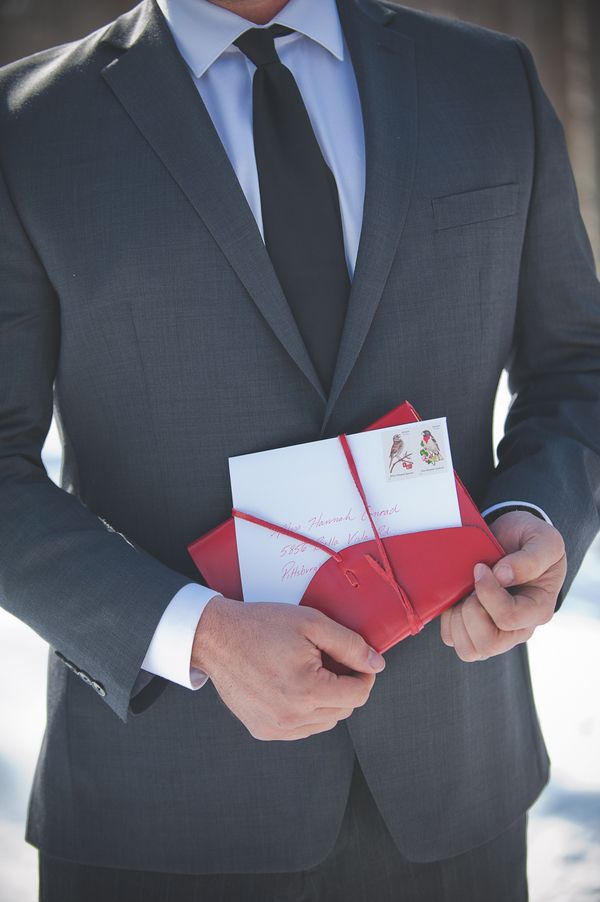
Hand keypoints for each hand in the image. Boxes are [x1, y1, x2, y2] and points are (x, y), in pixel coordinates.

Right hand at [192, 596, 384, 740]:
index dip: (363, 673)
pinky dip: (306, 710)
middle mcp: (292, 717)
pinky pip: (302, 728)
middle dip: (344, 685)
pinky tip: (293, 686)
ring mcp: (276, 728)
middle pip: (344, 710)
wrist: (216, 638)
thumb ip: (349, 644)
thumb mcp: (311, 622)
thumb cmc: (260, 626)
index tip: (355, 658)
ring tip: (308, 671)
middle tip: (328, 659)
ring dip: (327, 700)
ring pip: (325, 722)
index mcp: (307, 691)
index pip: (358, 694)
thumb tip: (376, 664)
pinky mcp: (264, 731)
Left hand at [440, 510, 566, 661]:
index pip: (509, 617)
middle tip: (471, 588)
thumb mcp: (544, 540)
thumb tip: (502, 575)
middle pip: (488, 644)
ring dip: (457, 619)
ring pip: (468, 650)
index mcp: (538, 610)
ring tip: (464, 595)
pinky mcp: (474, 631)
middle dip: (470, 611)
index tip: (480, 568)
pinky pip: (453, 639)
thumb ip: (531, 558)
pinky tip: (456, 600)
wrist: (510, 537)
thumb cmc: (529, 540)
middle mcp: (518, 630)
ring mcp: (496, 633)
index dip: (488, 592)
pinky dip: (448, 621)